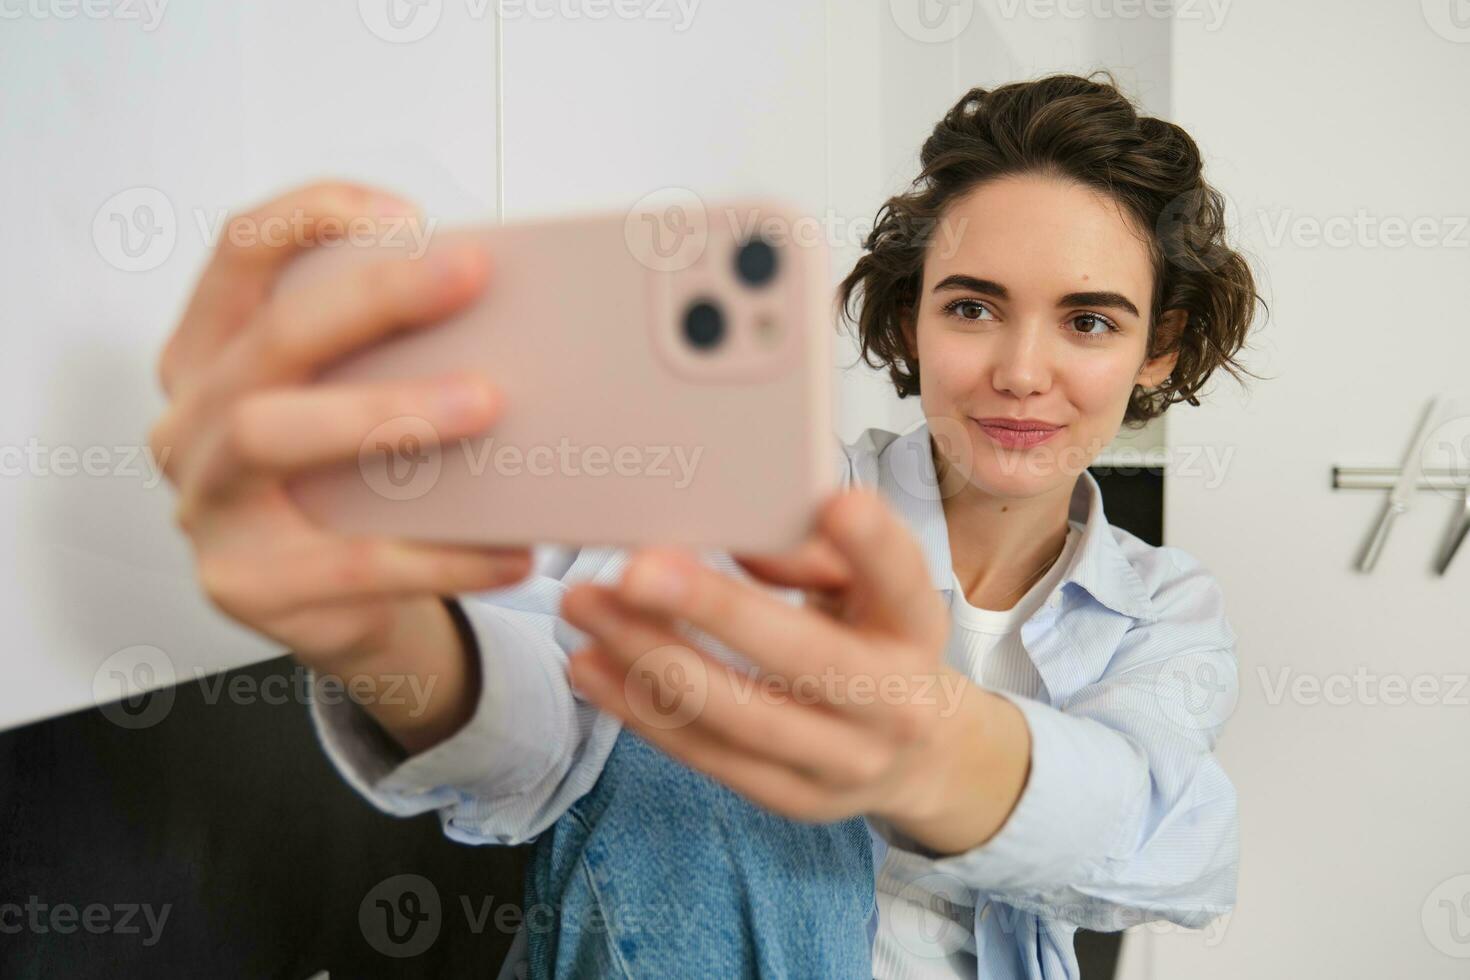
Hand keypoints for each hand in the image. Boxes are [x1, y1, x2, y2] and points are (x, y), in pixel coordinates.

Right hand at [148, 181, 531, 751]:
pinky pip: (350, 564)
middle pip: (271, 338)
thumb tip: (506, 310)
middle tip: (470, 275)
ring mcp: (205, 504)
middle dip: (374, 297)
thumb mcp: (357, 399)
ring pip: (273, 436)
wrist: (337, 606)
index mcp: (213, 352)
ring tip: (489, 403)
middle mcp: (190, 419)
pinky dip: (442, 555)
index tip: (408, 213)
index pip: (240, 250)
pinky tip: (513, 549)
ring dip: (388, 411)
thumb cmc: (356, 481)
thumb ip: (392, 351)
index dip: (312, 214)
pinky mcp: (243, 584)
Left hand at [560, 486, 989, 829]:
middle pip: (804, 659)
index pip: (904, 579)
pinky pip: (708, 755)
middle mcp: (894, 700)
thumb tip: (739, 528)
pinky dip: (640, 711)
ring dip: (651, 660)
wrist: (915, 754)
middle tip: (635, 569)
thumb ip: (812, 553)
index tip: (836, 503)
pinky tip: (588, 666)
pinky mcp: (793, 798)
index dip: (872, 546)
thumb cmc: (870, 637)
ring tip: (586, 608)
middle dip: (715, 610)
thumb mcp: (862, 588)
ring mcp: (845, 761)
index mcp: (915, 627)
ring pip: (740, 715)